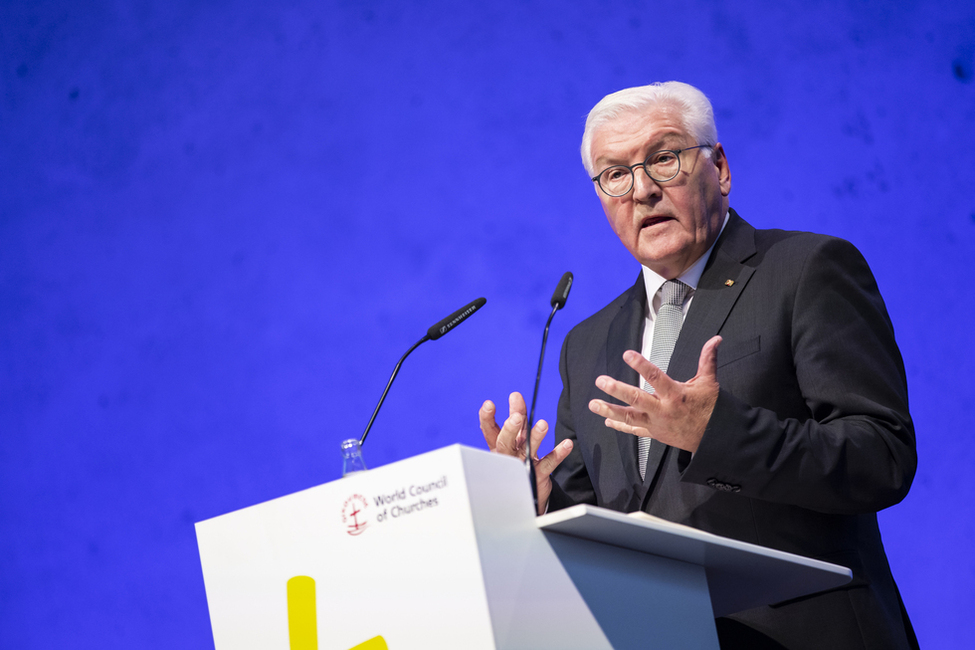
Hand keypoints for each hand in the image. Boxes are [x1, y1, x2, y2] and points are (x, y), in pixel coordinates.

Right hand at [479, 391, 572, 514]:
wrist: (526, 494)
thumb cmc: (519, 460)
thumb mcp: (515, 440)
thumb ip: (516, 420)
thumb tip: (515, 396)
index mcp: (499, 446)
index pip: (489, 431)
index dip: (487, 418)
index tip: (489, 404)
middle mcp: (508, 456)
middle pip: (505, 441)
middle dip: (510, 429)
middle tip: (515, 417)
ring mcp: (522, 466)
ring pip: (527, 451)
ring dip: (535, 437)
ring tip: (543, 424)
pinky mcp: (538, 475)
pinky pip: (549, 464)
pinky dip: (558, 454)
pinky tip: (568, 444)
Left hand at [588, 336, 721, 452]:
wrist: (713, 438)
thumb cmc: (710, 408)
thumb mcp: (709, 382)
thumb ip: (708, 359)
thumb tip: (715, 339)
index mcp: (675, 394)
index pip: (655, 377)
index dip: (641, 365)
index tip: (627, 354)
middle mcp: (663, 410)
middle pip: (636, 399)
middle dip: (617, 390)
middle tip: (601, 381)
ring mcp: (656, 423)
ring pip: (629, 417)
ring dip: (609, 410)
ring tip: (593, 404)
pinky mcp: (654, 433)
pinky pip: (634, 430)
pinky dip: (620, 426)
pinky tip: (607, 420)